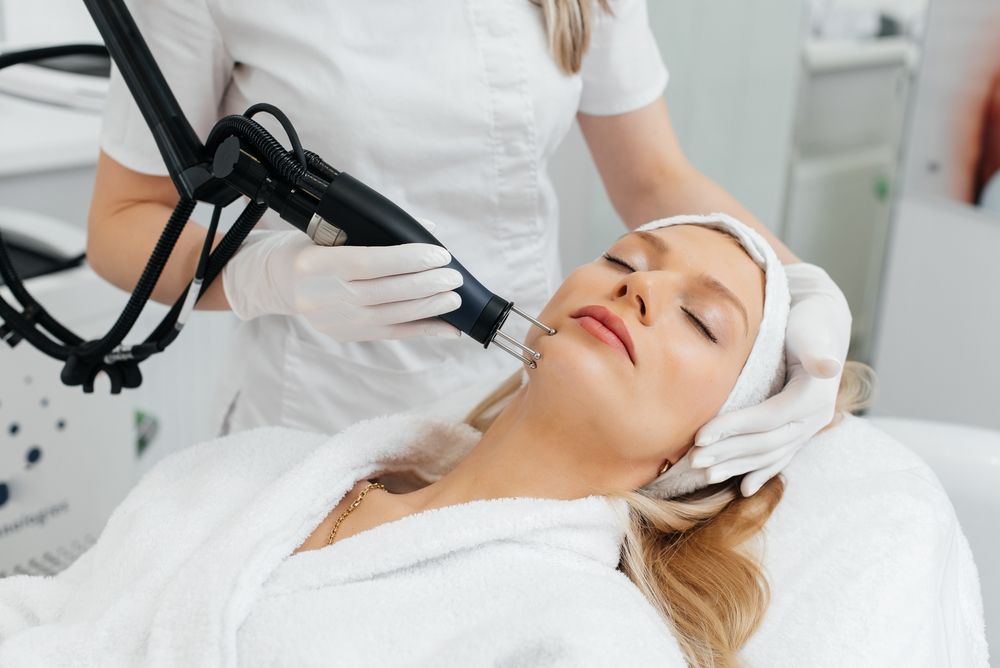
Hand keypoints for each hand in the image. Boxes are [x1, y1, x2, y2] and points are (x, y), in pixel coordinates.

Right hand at [221, 225, 463, 341]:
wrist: (275, 281)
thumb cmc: (309, 247)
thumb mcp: (331, 230)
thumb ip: (376, 230)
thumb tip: (428, 231)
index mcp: (315, 263)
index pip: (368, 262)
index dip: (408, 259)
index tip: (439, 255)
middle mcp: (321, 296)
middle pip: (383, 292)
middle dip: (425, 285)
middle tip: (454, 277)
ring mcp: (333, 320)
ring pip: (390, 316)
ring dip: (428, 308)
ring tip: (454, 298)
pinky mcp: (344, 335)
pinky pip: (390, 334)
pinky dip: (422, 331)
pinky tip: (447, 328)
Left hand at [689, 263, 851, 495]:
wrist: (822, 324)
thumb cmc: (808, 322)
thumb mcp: (811, 330)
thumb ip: (816, 349)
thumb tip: (828, 365)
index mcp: (814, 396)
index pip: (769, 419)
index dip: (734, 428)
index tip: (700, 435)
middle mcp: (815, 418)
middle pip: (766, 443)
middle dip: (728, 452)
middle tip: (692, 460)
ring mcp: (808, 428)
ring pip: (769, 455)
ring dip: (737, 466)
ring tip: (705, 475)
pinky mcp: (798, 431)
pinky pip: (779, 457)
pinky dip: (760, 472)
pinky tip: (742, 488)